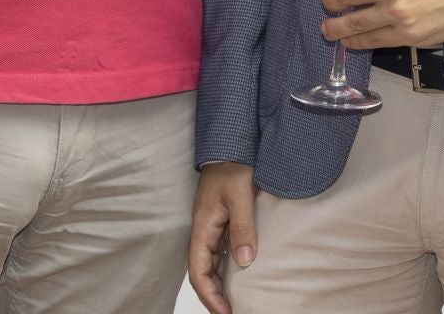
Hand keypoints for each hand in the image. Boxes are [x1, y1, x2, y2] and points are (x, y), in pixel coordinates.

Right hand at [188, 162, 256, 313]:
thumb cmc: (233, 166)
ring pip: (211, 264)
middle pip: (203, 272)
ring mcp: (212, 228)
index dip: (209, 296)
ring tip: (235, 302)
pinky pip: (221, 252)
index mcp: (202, 228)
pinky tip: (239, 276)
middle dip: (214, 296)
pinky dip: (227, 268)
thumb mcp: (240, 194)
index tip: (225, 312)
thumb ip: (242, 227)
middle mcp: (204, 231)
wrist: (232, 145)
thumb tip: (245, 262)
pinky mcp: (222, 222)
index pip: (198, 272)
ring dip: (220, 284)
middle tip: (233, 312)